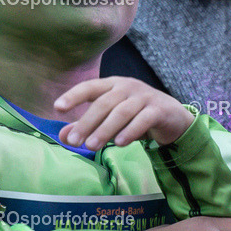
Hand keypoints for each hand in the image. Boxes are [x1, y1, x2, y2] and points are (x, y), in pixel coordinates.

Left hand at [55, 77, 194, 149]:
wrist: (172, 117)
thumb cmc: (136, 116)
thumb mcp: (110, 120)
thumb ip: (88, 126)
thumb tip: (62, 136)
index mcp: (112, 85)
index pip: (90, 87)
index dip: (73, 96)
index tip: (57, 107)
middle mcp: (127, 87)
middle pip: (104, 103)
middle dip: (87, 122)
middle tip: (74, 141)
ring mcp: (144, 97)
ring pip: (122, 112)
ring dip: (105, 129)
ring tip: (92, 146)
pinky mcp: (159, 110)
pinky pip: (142, 120)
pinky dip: (130, 131)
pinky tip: (119, 144)